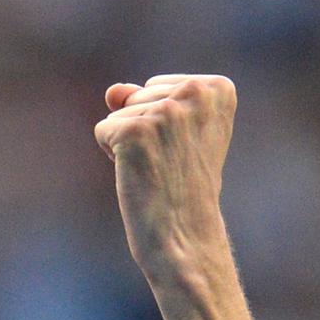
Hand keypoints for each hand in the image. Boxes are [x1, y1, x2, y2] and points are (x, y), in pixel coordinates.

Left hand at [93, 75, 234, 278]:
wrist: (184, 233)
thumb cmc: (182, 187)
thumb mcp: (175, 134)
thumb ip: (144, 101)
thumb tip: (113, 90)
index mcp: (217, 88)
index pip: (157, 86)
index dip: (160, 122)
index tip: (183, 150)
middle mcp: (196, 92)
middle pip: (136, 96)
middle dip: (142, 130)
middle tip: (168, 164)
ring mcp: (166, 111)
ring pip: (118, 114)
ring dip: (128, 145)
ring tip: (157, 169)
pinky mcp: (136, 130)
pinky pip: (103, 130)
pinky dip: (112, 154)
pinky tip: (139, 173)